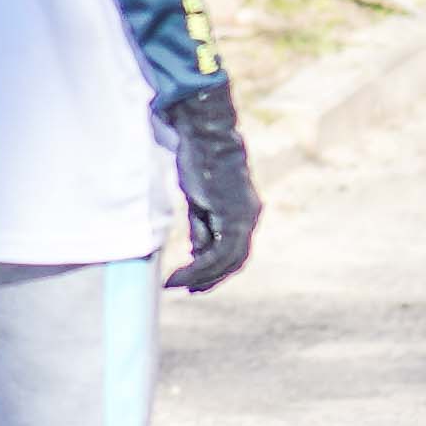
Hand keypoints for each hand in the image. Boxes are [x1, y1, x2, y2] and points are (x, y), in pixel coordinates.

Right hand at [159, 76, 262, 293]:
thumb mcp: (199, 201)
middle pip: (235, 261)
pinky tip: (179, 273)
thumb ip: (202, 226)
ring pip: (226, 261)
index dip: (217, 270)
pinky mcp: (234, 217)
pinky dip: (198, 267)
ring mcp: (245, 218)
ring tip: (174, 283)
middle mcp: (251, 217)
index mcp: (246, 212)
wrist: (204, 136)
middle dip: (210, 279)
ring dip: (200, 276)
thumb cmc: (199, 161)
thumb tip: (198, 252)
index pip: (236, 251)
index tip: (196, 283)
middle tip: (186, 289)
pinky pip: (217, 253)